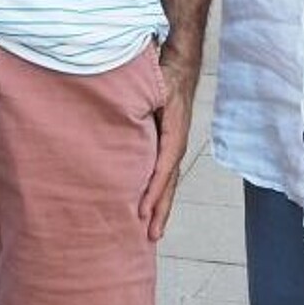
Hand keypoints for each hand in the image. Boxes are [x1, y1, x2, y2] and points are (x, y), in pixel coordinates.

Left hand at [139, 50, 200, 240]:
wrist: (180, 68)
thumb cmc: (163, 76)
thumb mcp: (154, 85)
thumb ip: (141, 100)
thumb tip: (123, 112)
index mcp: (174, 131)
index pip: (164, 166)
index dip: (153, 190)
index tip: (141, 211)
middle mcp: (177, 143)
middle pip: (169, 182)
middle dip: (160, 210)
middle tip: (151, 236)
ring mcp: (174, 147)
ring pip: (168, 183)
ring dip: (160, 208)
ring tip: (153, 234)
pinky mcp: (168, 147)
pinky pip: (164, 176)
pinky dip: (158, 195)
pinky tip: (149, 210)